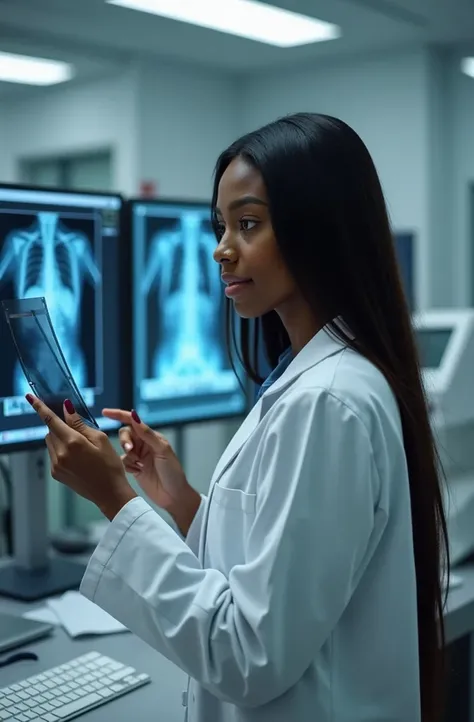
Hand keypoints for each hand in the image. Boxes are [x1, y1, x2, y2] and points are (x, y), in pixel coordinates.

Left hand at [27, 395, 136, 520]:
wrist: (109, 493)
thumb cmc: (110, 465)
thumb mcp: (100, 439)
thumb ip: (80, 424)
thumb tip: (67, 409)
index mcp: (72, 442)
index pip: (51, 420)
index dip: (40, 407)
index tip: (30, 398)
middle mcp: (60, 454)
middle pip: (51, 431)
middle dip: (60, 426)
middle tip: (78, 432)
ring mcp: (56, 465)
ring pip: (50, 442)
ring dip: (60, 438)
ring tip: (80, 448)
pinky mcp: (56, 473)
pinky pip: (53, 454)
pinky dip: (61, 450)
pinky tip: (78, 458)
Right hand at [102, 408, 200, 532]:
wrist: (173, 496)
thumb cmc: (172, 471)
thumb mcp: (162, 450)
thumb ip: (147, 434)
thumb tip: (134, 416)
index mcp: (152, 437)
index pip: (133, 422)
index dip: (119, 415)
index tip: (105, 412)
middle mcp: (144, 444)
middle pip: (125, 434)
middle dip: (125, 441)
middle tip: (130, 450)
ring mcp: (138, 456)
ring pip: (123, 449)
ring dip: (128, 455)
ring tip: (138, 464)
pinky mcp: (134, 468)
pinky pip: (123, 462)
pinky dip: (127, 466)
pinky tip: (137, 472)